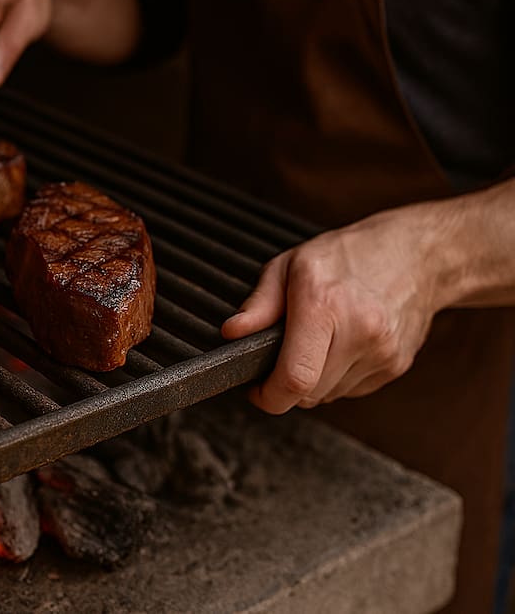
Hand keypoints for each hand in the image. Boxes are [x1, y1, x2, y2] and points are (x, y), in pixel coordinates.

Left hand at [221, 206, 446, 413]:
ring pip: (329, 395)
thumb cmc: (348, 255)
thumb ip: (258, 305)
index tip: (257, 390)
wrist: (418, 254)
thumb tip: (232, 333)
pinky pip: (351, 389)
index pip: (295, 377)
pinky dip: (338, 375)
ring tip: (319, 339)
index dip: (269, 396)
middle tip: (282, 355)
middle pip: (309, 394)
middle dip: (287, 384)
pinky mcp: (397, 366)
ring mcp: (383, 353)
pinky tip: (344, 343)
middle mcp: (360, 332)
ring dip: (314, 379)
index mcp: (325, 306)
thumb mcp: (289, 266)